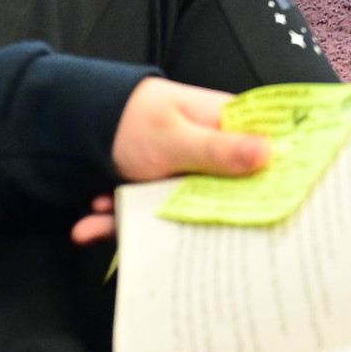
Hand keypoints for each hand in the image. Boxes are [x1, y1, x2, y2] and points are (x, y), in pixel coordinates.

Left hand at [71, 77, 272, 245]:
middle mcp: (212, 155)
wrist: (78, 117)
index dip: (272, 187)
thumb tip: (269, 153)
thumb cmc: (134, 119)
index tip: (270, 220)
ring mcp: (183, 174)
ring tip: (102, 219)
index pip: (265, 156)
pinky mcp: (157, 189)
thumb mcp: (175, 138)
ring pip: (179, 210)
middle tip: (174, 234)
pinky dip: (119, 222)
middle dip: (195, 221)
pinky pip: (148, 214)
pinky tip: (90, 223)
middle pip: (225, 196)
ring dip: (140, 222)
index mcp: (227, 128)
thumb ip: (218, 150)